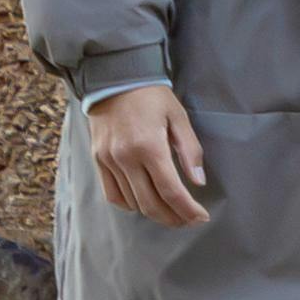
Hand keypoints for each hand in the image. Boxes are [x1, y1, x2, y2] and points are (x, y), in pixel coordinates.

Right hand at [87, 84, 210, 226]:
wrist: (115, 79)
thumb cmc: (152, 96)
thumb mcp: (178, 117)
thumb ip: (190, 150)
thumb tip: (198, 182)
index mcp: (149, 146)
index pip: (171, 190)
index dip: (187, 209)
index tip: (201, 218)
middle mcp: (126, 158)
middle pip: (151, 204)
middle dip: (173, 218)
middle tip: (188, 220)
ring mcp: (108, 161)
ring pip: (132, 203)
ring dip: (154, 213)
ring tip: (171, 213)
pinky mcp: (98, 161)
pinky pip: (112, 194)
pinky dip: (130, 205)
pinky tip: (144, 204)